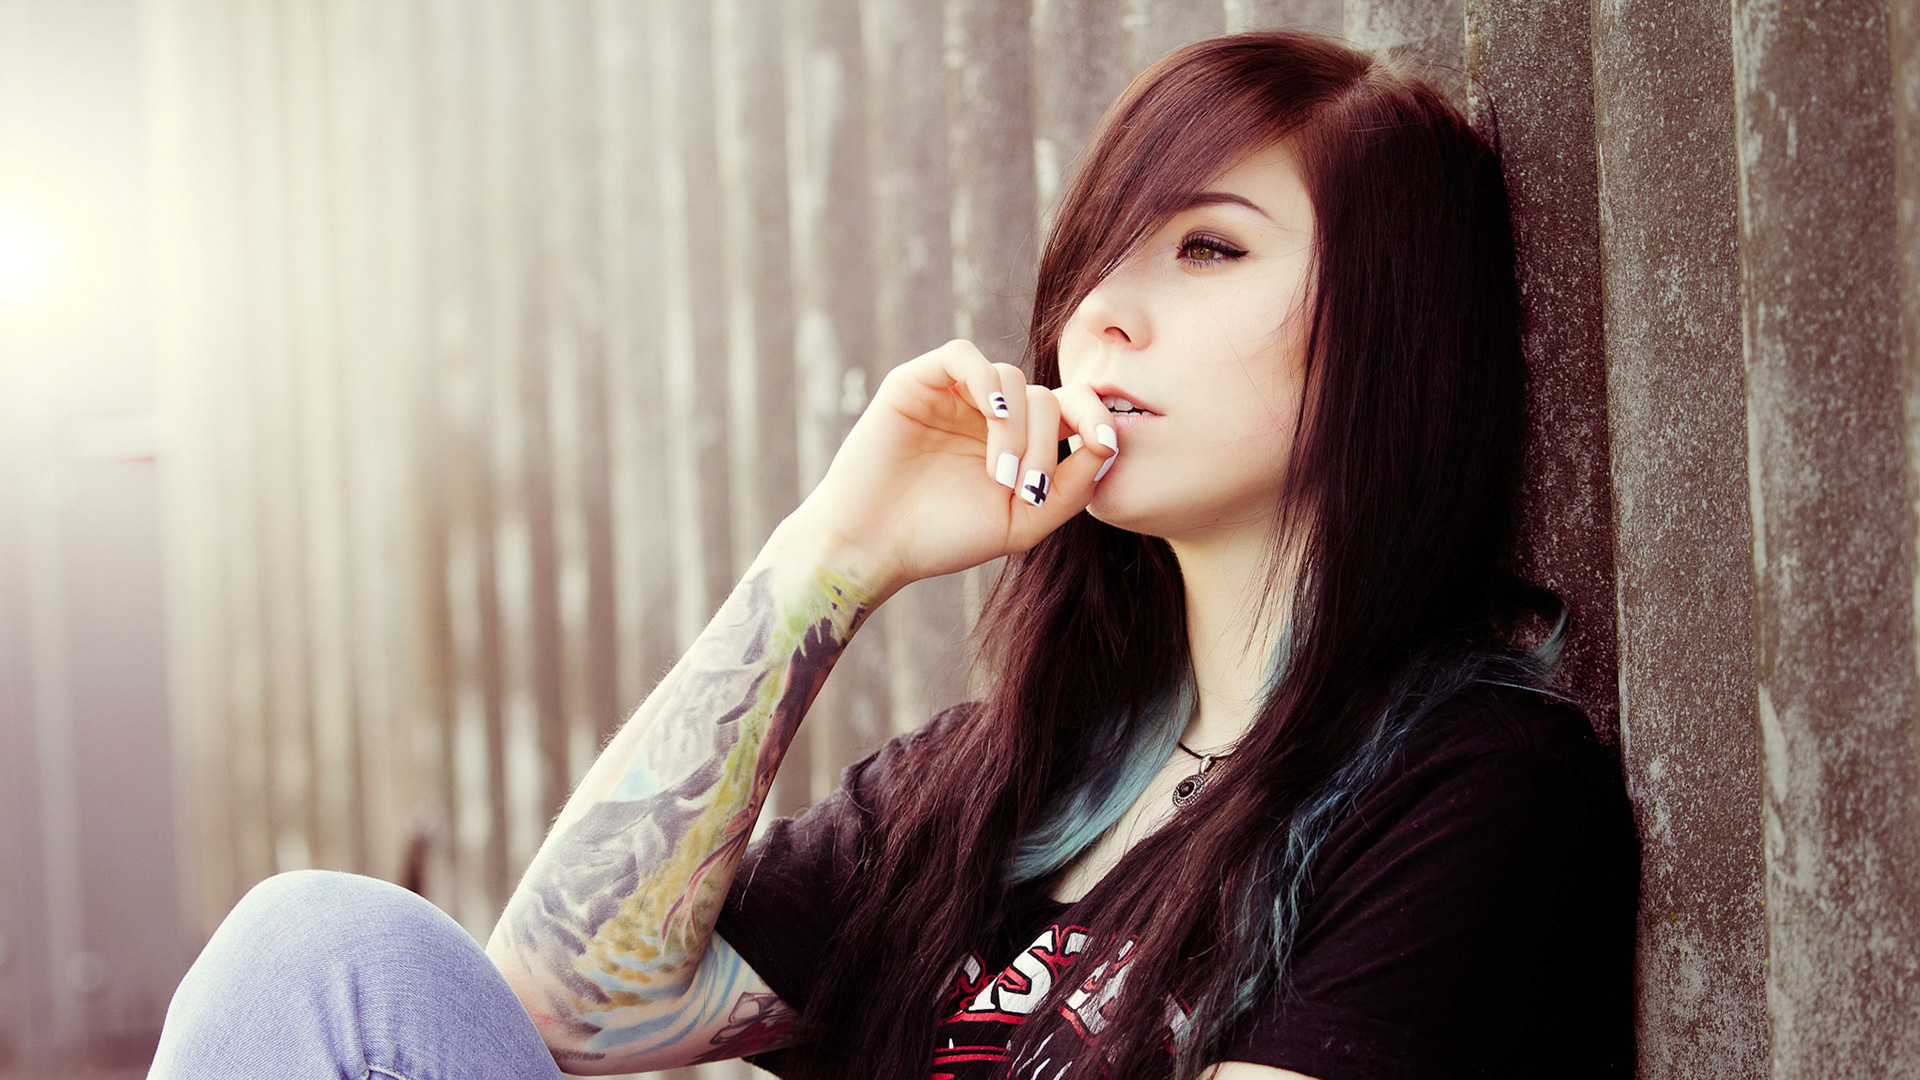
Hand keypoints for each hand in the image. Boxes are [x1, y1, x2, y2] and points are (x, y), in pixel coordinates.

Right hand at [784, 340, 1118, 599]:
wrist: (873, 547)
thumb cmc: (943, 538)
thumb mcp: (1022, 522)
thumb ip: (1070, 488)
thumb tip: (1108, 442)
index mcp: (1018, 441)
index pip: (1070, 407)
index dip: (1095, 415)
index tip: (1106, 442)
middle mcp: (988, 412)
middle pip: (1045, 397)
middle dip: (1047, 443)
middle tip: (1024, 488)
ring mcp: (953, 394)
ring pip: (1011, 378)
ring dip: (1017, 428)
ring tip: (1001, 475)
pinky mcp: (917, 381)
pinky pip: (963, 355)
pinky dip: (986, 379)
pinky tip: (992, 414)